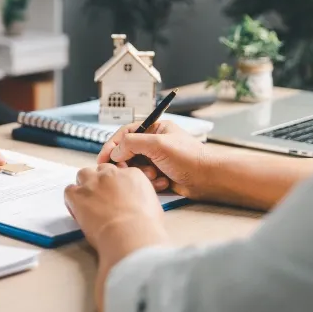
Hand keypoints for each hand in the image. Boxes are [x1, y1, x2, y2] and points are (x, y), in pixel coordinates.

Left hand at [65, 165, 169, 311]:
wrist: (131, 234)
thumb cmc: (145, 227)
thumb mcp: (153, 207)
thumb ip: (142, 199)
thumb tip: (136, 205)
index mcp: (133, 175)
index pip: (120, 172)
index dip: (116, 185)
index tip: (115, 196)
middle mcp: (112, 174)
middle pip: (101, 170)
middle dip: (100, 181)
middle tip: (101, 199)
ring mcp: (93, 182)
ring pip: (83, 174)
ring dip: (84, 186)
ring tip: (88, 203)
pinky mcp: (78, 195)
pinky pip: (69, 190)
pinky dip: (71, 199)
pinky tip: (77, 209)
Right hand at [97, 121, 217, 199]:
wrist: (209, 179)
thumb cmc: (189, 157)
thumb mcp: (158, 144)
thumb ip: (132, 143)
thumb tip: (115, 151)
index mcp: (154, 129)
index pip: (125, 134)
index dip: (112, 145)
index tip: (103, 159)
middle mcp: (153, 143)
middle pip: (126, 152)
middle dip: (127, 162)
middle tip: (126, 170)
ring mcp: (156, 159)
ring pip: (134, 167)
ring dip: (141, 174)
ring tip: (155, 175)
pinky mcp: (159, 175)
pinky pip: (143, 179)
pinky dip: (150, 182)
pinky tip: (163, 182)